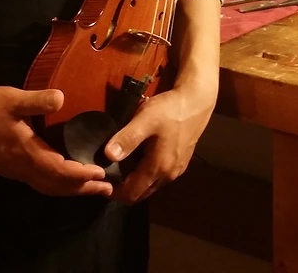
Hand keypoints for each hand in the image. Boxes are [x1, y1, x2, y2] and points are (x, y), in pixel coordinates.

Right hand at [0, 86, 112, 197]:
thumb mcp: (12, 100)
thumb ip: (37, 101)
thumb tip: (61, 98)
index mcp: (28, 153)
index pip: (61, 171)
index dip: (82, 175)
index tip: (102, 174)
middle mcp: (23, 168)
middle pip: (58, 186)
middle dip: (83, 189)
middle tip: (107, 190)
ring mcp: (15, 171)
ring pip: (48, 187)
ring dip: (71, 189)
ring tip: (91, 188)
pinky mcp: (10, 169)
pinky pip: (39, 183)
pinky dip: (57, 185)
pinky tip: (63, 178)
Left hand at [104, 82, 215, 203]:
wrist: (196, 102)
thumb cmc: (169, 110)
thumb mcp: (145, 119)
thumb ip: (127, 138)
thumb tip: (108, 155)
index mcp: (158, 168)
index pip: (131, 194)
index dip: (113, 192)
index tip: (101, 180)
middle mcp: (168, 176)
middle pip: (140, 194)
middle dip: (122, 189)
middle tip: (108, 172)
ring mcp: (176, 171)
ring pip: (149, 187)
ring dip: (134, 182)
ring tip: (121, 164)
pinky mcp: (180, 164)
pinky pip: (158, 178)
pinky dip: (145, 175)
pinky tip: (139, 157)